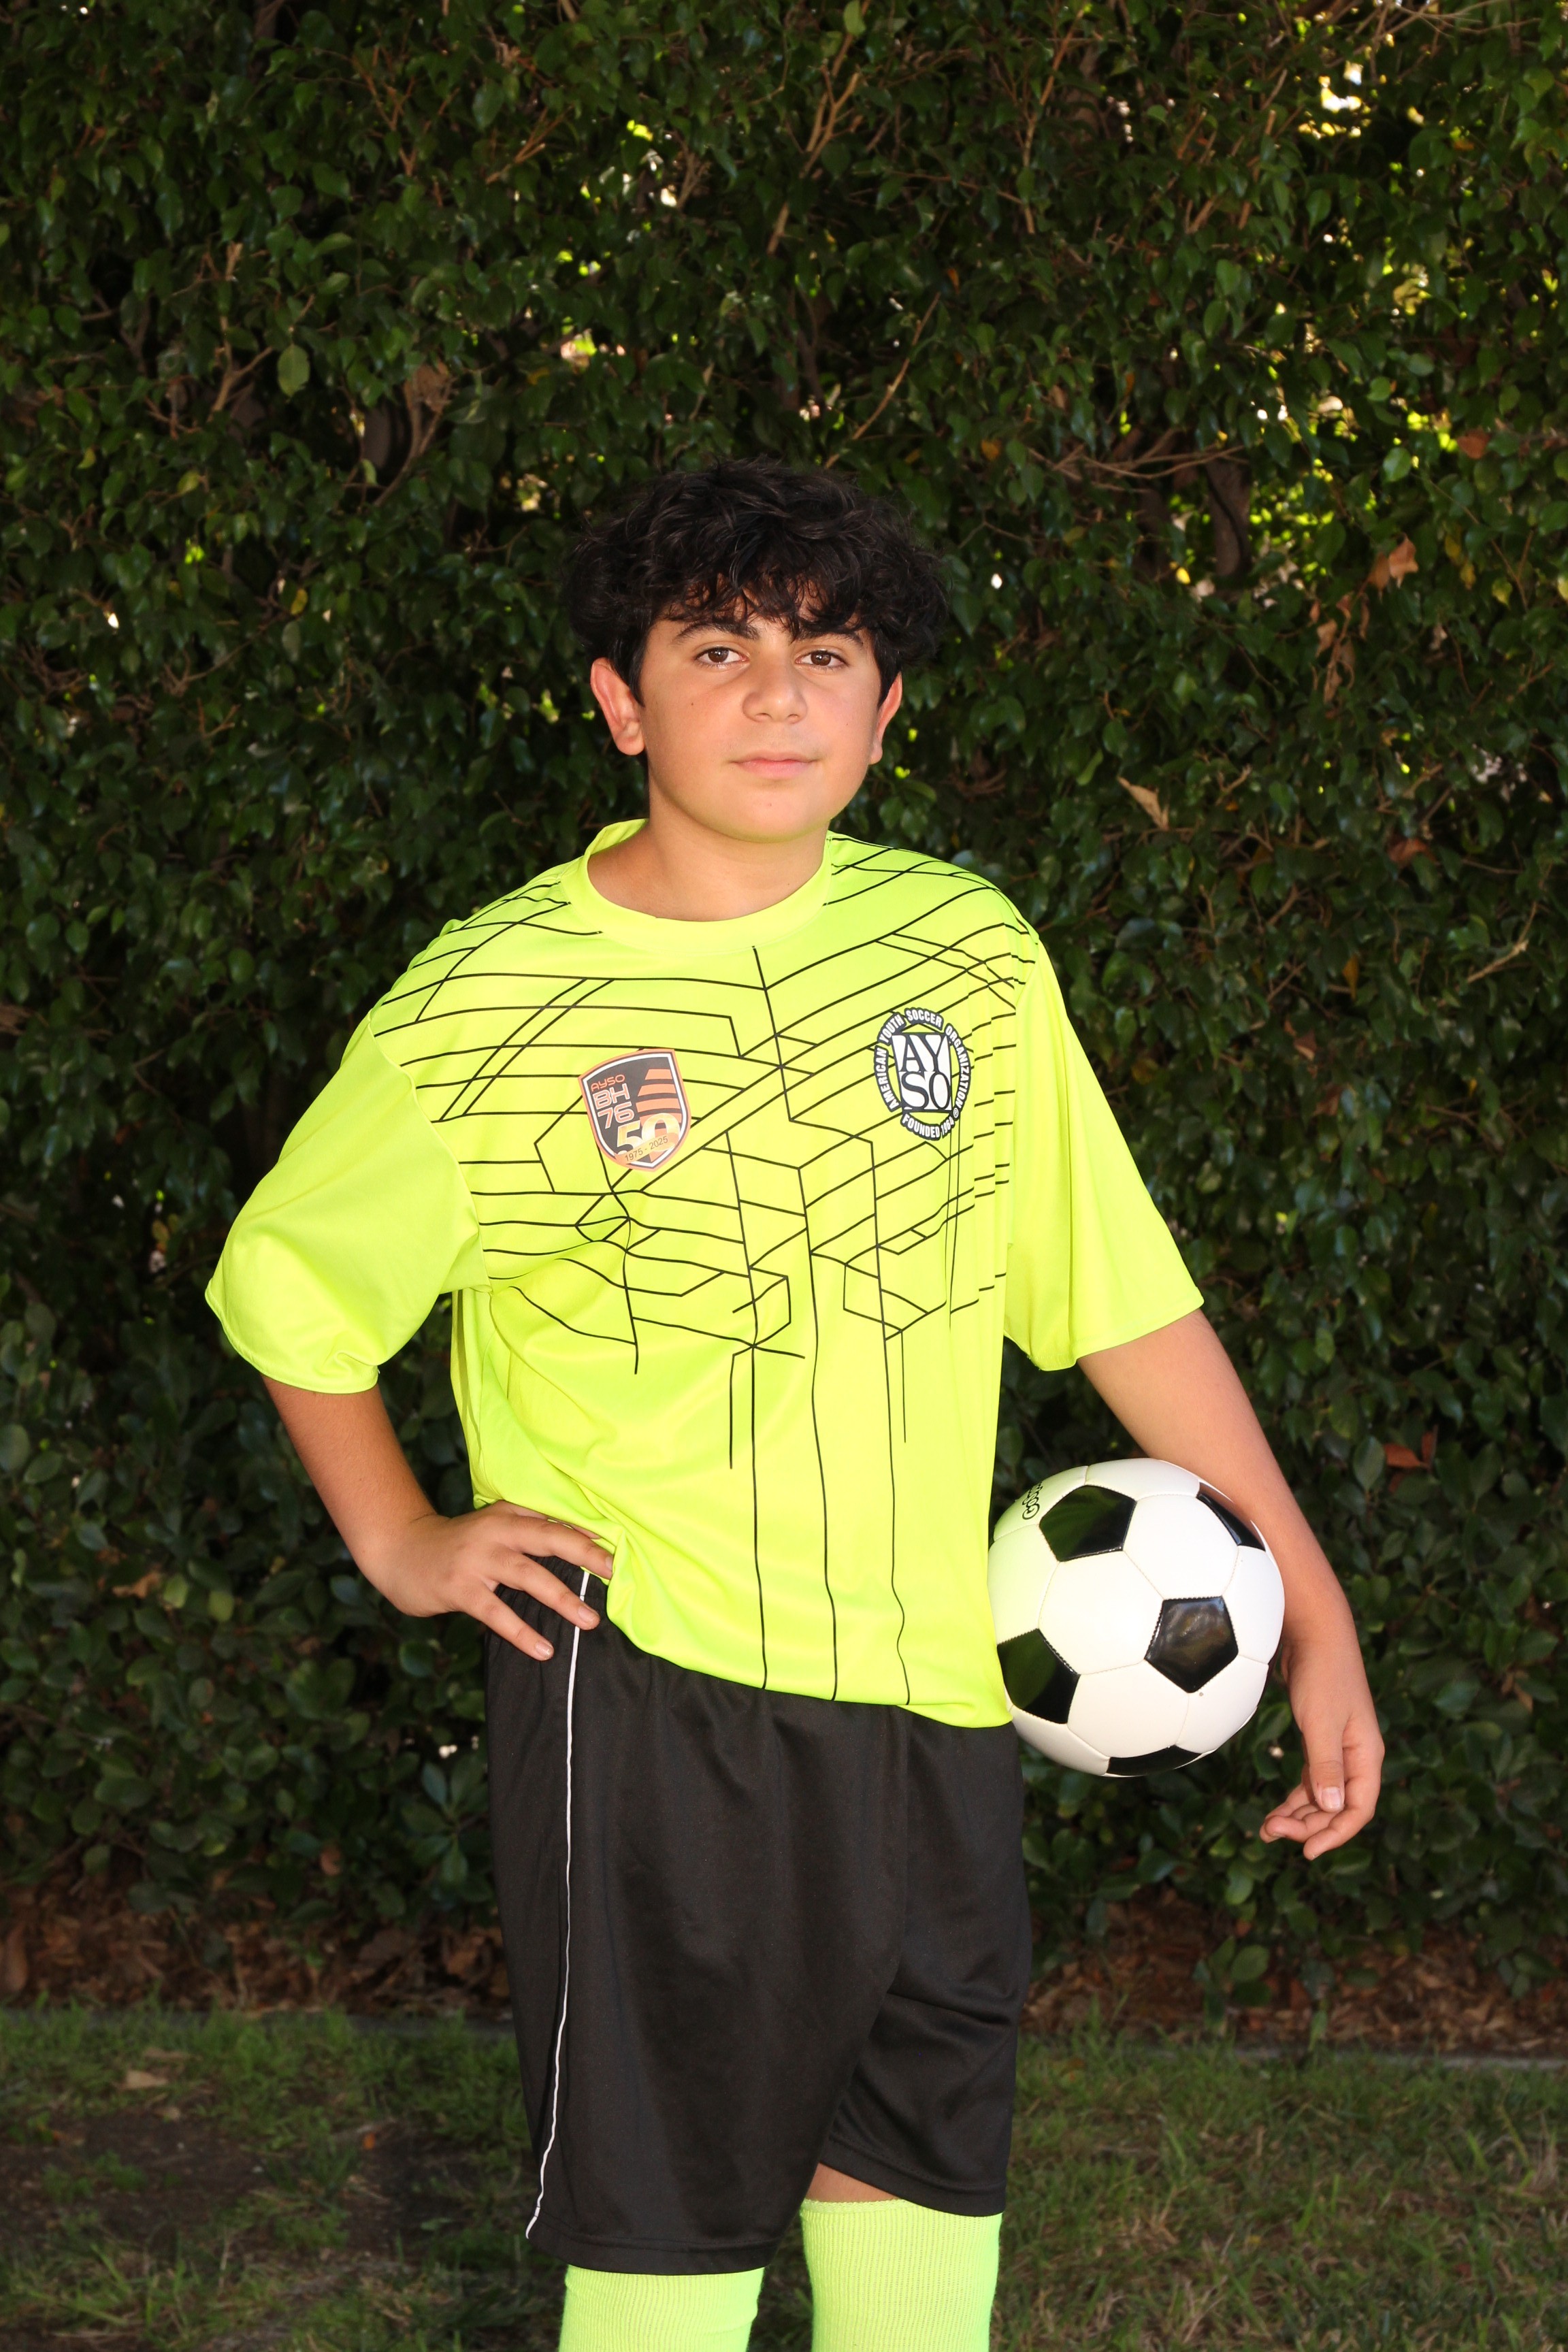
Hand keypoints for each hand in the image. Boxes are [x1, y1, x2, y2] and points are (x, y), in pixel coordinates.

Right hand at [360, 1502, 612, 1662]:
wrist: (400, 1550)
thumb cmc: (457, 1544)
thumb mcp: (491, 1525)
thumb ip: (529, 1528)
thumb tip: (580, 1539)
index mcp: (507, 1516)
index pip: (554, 1524)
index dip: (586, 1536)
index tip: (618, 1552)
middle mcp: (495, 1533)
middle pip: (548, 1539)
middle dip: (584, 1555)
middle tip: (614, 1573)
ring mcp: (477, 1560)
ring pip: (528, 1576)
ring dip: (562, 1598)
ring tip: (589, 1620)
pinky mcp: (460, 1588)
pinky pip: (497, 1613)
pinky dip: (522, 1632)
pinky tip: (544, 1649)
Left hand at [1259, 1617, 1383, 1858]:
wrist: (1312, 1634)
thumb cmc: (1321, 1674)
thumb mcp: (1322, 1722)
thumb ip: (1326, 1765)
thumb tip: (1332, 1807)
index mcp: (1366, 1755)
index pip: (1359, 1809)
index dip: (1336, 1835)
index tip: (1307, 1853)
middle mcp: (1356, 1757)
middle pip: (1338, 1808)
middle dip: (1308, 1826)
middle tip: (1270, 1833)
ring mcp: (1337, 1749)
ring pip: (1322, 1797)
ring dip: (1299, 1816)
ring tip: (1266, 1829)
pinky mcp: (1319, 1740)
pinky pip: (1312, 1781)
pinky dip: (1296, 1798)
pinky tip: (1276, 1811)